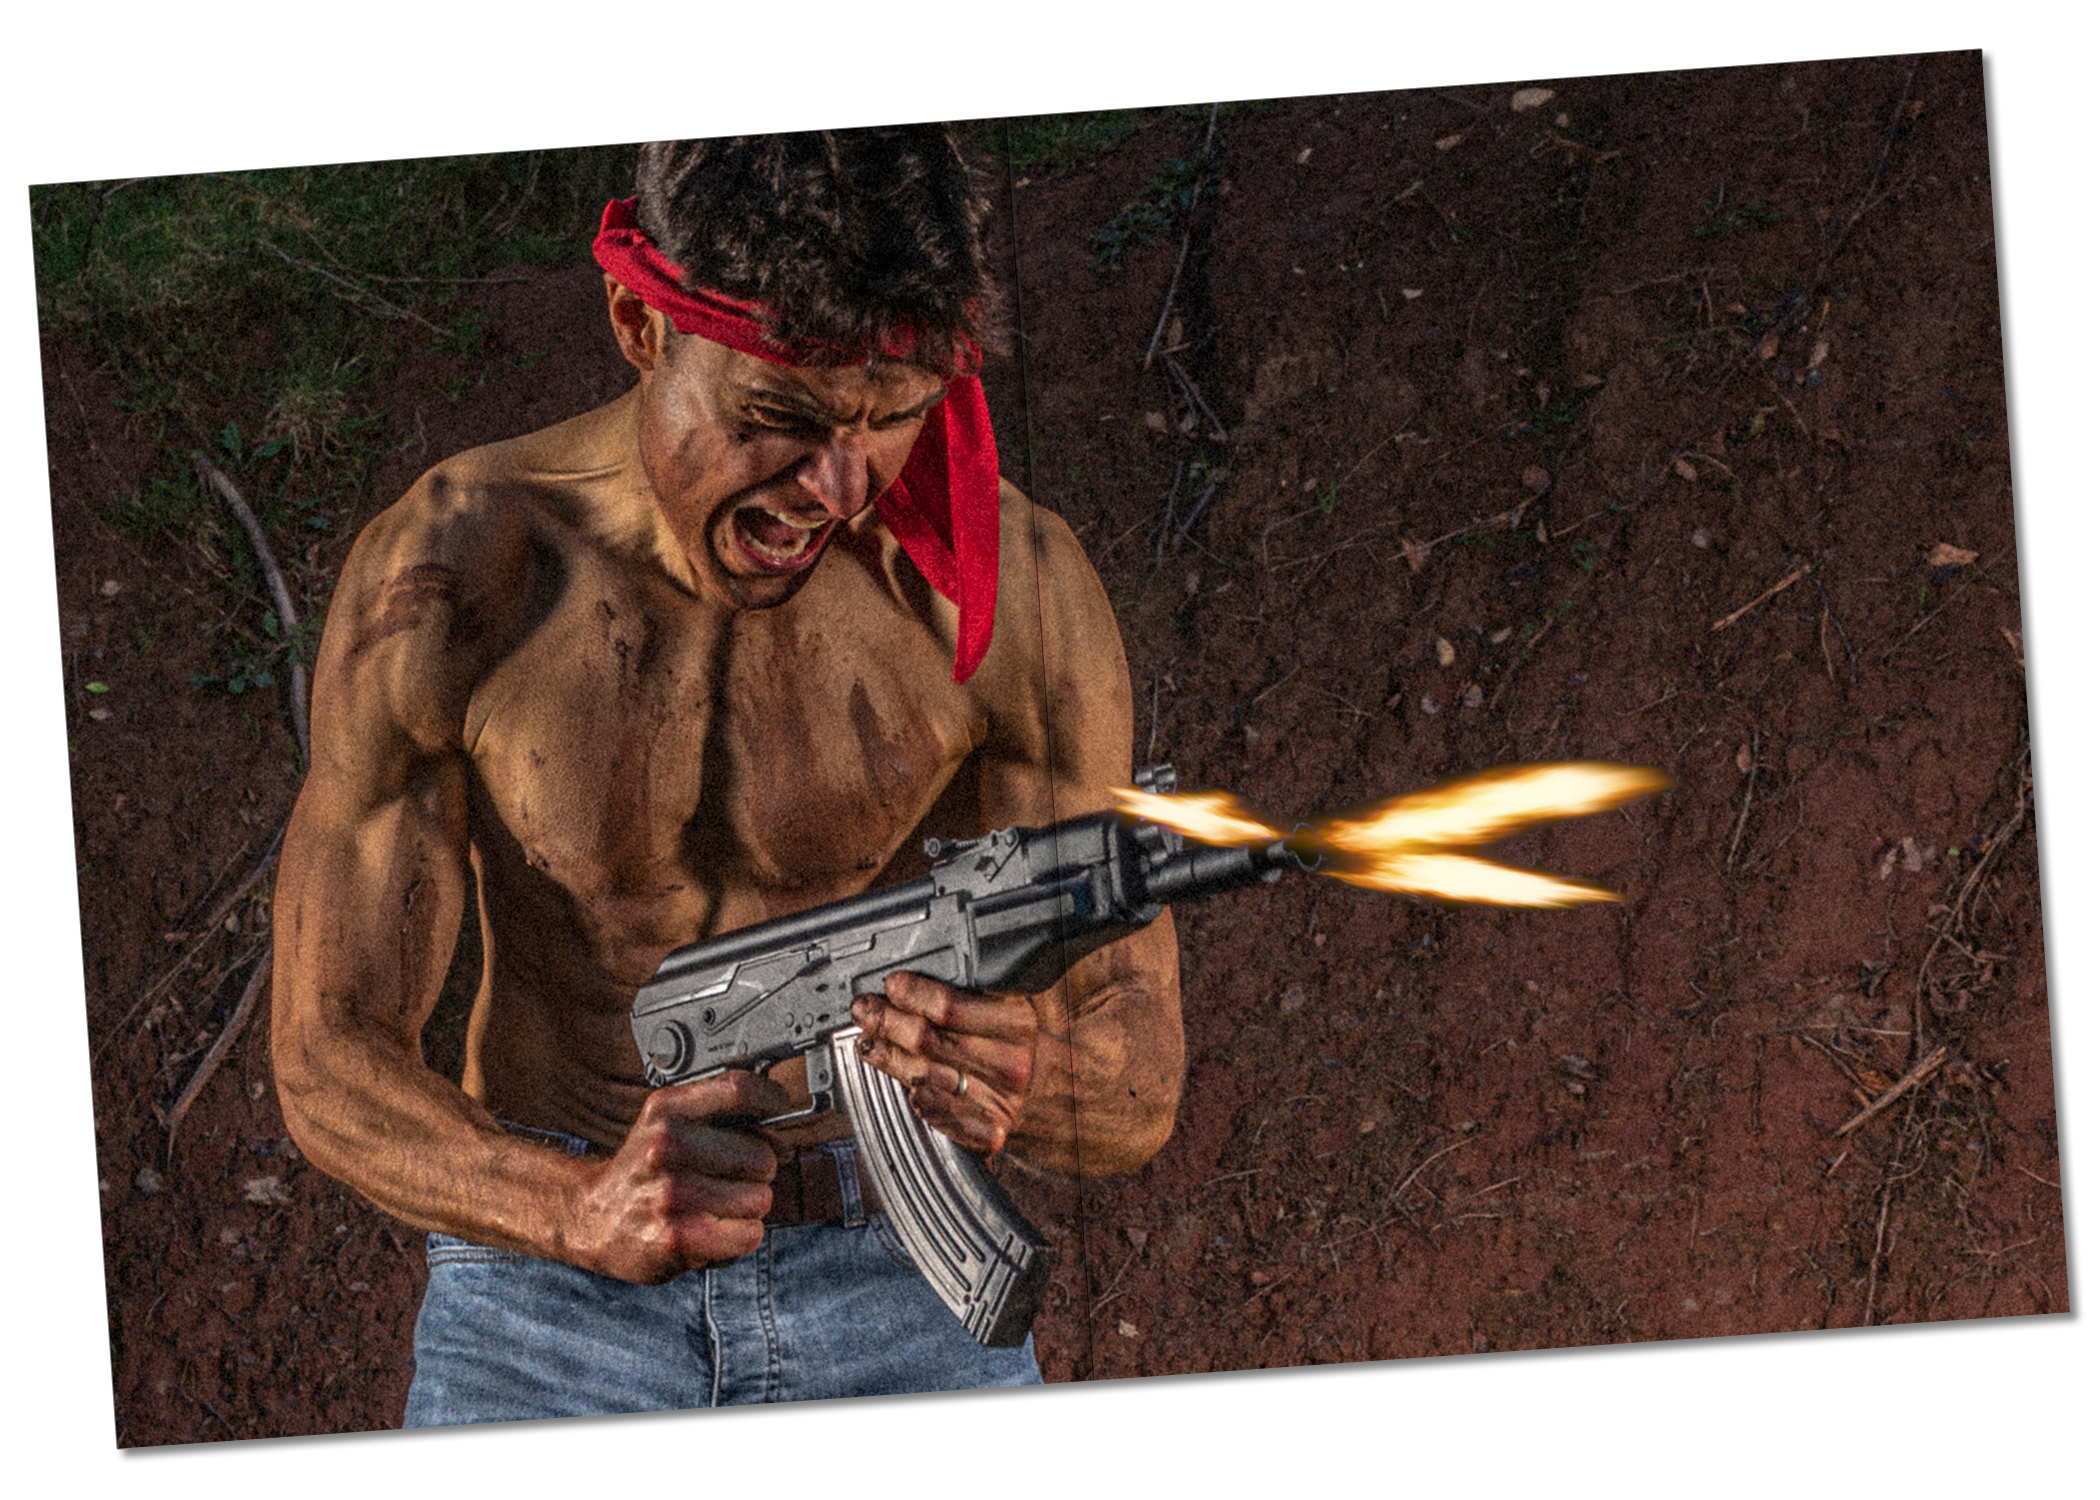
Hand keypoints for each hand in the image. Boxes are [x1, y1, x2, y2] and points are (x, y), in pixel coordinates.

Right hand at [560, 1070, 788, 1282]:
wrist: (592, 1218)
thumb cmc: (645, 1170)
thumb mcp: (667, 1122)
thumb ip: (720, 1112)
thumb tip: (778, 1123)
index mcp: (666, 1110)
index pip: (740, 1091)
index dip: (770, 1100)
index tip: (776, 1108)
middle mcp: (666, 1146)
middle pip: (761, 1156)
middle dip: (756, 1171)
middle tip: (727, 1177)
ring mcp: (670, 1194)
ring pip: (760, 1199)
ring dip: (746, 1207)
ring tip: (713, 1205)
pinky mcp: (676, 1238)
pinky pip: (748, 1234)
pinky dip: (740, 1236)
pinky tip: (714, 1229)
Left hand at [851, 973, 1036, 1154]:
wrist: (1056, 1095)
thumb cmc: (1019, 1046)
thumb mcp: (1011, 1009)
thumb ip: (974, 995)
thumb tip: (916, 981)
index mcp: (1016, 1023)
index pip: (950, 1005)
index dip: (913, 993)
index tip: (891, 984)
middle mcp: (1009, 1061)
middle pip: (929, 1039)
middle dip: (887, 1021)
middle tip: (864, 1010)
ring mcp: (1000, 1099)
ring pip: (926, 1075)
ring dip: (889, 1058)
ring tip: (868, 1042)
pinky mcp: (991, 1131)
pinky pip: (948, 1120)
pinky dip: (925, 1105)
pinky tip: (908, 1091)